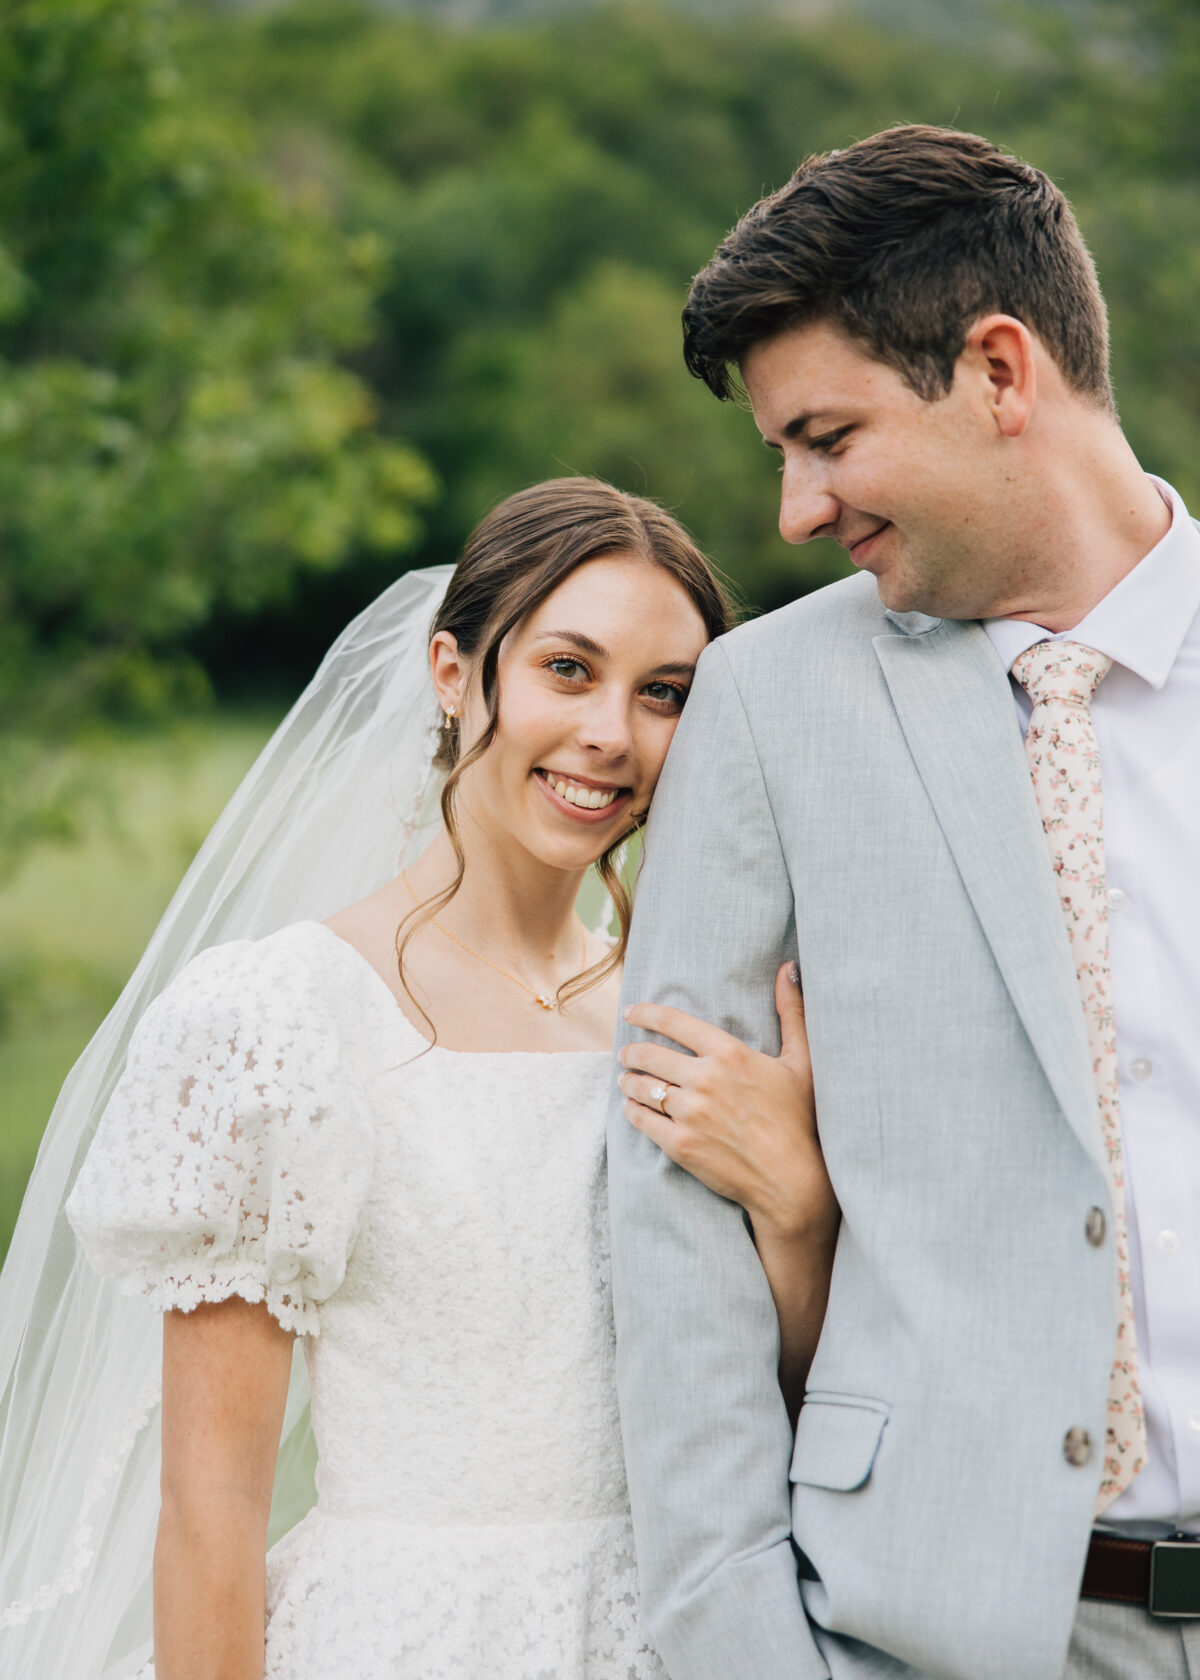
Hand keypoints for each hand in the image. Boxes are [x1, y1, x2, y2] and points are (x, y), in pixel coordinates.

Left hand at [618, 962, 838, 1243]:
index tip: (631, 1012)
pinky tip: (633, 1108)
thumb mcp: (801, 1061)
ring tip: (626, 1080)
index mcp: (729, 1053)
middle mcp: (705, 1079)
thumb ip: (791, 1011)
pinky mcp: (679, 1144)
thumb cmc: (799, 1120)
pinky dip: (632, 1110)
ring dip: (627, 1080)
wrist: (791, 1180)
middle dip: (631, 1051)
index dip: (645, 1013)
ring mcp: (690, 1113)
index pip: (673, 1021)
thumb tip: (790, 968)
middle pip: (648, 1054)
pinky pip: (641, 1119)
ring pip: (640, 1086)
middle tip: (626, 1054)